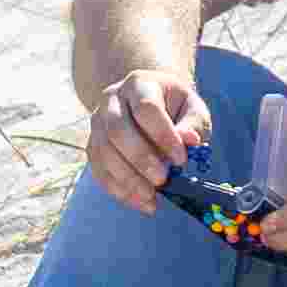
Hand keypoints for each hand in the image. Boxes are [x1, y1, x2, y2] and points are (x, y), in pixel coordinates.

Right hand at [82, 57, 206, 212]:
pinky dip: (119, 189)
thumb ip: (194, 123)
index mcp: (139, 84)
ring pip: (104, 152)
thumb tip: (189, 141)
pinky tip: (140, 202)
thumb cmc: (173, 108)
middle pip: (118, 130)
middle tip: (163, 180)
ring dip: (128, 179)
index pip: (146, 109)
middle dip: (141, 159)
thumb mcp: (191, 108)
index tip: (182, 160)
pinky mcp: (92, 145)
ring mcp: (97, 123)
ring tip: (152, 197)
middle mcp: (111, 100)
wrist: (145, 103)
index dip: (163, 135)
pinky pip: (99, 170)